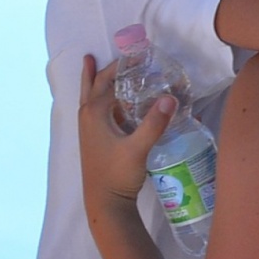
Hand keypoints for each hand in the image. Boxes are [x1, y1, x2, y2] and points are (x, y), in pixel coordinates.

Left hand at [77, 55, 175, 218]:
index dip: (124, 67)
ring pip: (90, 96)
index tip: (140, 54)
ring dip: (95, 80)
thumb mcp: (138, 148)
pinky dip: (99, 97)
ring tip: (92, 62)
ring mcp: (88, 129)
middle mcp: (88, 117)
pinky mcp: (94, 139)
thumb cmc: (117, 175)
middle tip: (123, 55)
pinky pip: (95, 109)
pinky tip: (111, 100)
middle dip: (107, 68)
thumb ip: (154, 123)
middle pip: (95, 84)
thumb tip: (171, 98)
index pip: (109, 81)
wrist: (104, 204)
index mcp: (94, 114)